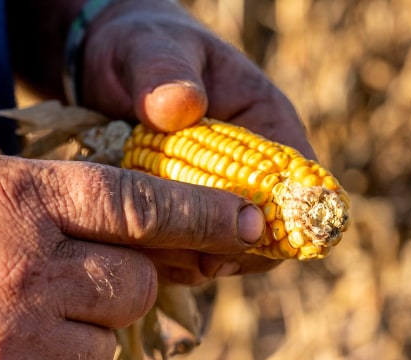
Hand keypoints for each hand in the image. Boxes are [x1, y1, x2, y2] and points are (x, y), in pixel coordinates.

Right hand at [0, 154, 262, 359]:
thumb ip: (58, 209)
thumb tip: (156, 241)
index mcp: (12, 202)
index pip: (138, 203)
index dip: (203, 213)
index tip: (253, 223)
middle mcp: (20, 272)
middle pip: (138, 288)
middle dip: (115, 290)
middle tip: (60, 285)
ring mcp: (8, 351)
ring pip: (104, 351)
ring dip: (71, 343)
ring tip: (2, 327)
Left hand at [78, 0, 313, 282]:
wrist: (110, 67)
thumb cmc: (143, 48)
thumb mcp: (149, 50)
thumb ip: (164, 73)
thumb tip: (181, 107)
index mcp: (267, 122)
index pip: (300, 184)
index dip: (282, 218)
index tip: (240, 233)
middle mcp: (254, 167)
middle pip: (269, 231)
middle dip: (231, 248)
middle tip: (192, 256)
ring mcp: (221, 197)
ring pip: (229, 251)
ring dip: (197, 259)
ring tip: (156, 249)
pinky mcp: (189, 217)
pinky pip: (193, 255)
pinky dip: (171, 261)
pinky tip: (140, 250)